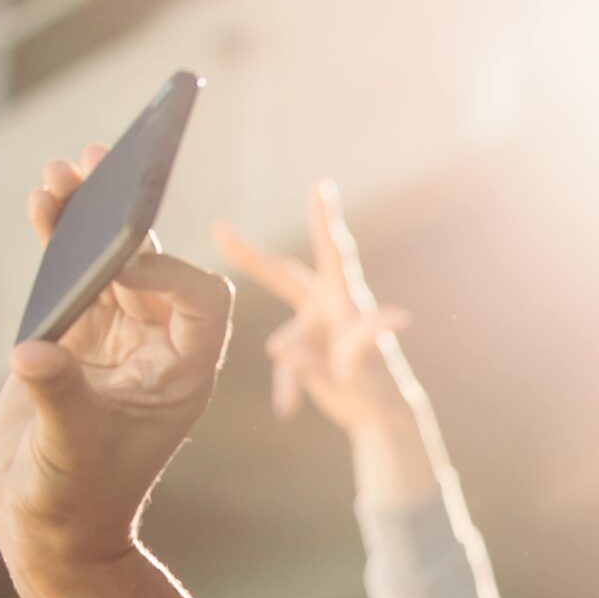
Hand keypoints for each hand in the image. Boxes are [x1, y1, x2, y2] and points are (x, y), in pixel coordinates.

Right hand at [0, 146, 233, 574]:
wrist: (49, 530)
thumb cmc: (73, 504)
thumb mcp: (68, 454)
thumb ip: (58, 401)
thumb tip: (32, 355)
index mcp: (183, 377)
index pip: (202, 303)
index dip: (166, 273)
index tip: (116, 267)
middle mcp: (158, 352)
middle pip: (155, 266)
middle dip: (125, 221)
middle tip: (97, 168)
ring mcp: (118, 343)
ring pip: (111, 264)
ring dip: (88, 218)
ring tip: (60, 172)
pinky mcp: (76, 339)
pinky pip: (75, 277)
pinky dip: (58, 241)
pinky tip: (42, 201)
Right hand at [213, 183, 417, 437]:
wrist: (377, 411)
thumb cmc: (375, 386)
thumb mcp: (357, 375)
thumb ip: (322, 356)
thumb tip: (278, 348)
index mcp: (347, 301)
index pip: (334, 254)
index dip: (324, 220)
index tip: (321, 186)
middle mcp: (328, 305)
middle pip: (284, 277)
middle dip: (251, 259)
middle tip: (221, 231)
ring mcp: (312, 326)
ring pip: (286, 345)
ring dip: (294, 375)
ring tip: (310, 399)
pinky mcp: (302, 351)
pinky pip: (286, 366)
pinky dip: (288, 388)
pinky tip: (288, 410)